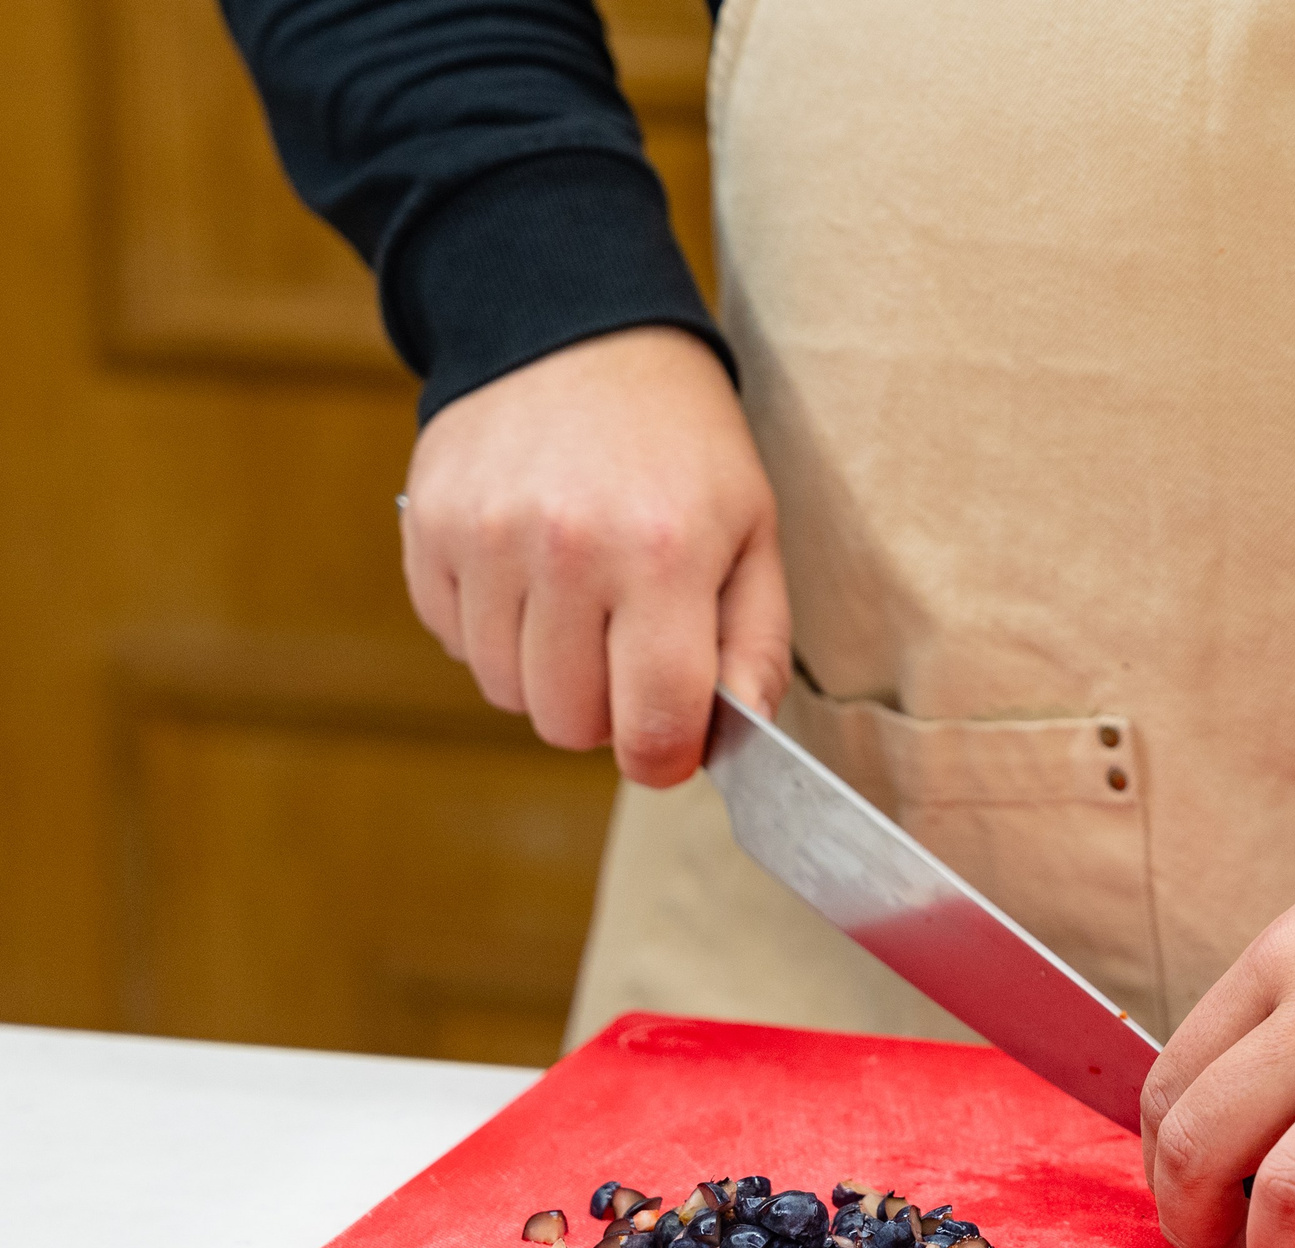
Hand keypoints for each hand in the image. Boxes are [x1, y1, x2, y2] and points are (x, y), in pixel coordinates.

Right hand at [399, 326, 790, 784]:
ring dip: (546, 672)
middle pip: (567, 724)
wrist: (579, 331)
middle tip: (629, 651)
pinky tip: (528, 573)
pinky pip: (453, 640)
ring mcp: (486, 537)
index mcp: (663, 557)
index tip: (670, 741)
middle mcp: (567, 549)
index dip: (664, 756)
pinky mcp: (428, 526)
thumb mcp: (753, 532)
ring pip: (504, 692)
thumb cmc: (683, 447)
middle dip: (606, 711)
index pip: (651, 724)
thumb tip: (735, 734)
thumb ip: (753, 645)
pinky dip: (492, 630)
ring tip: (581, 603)